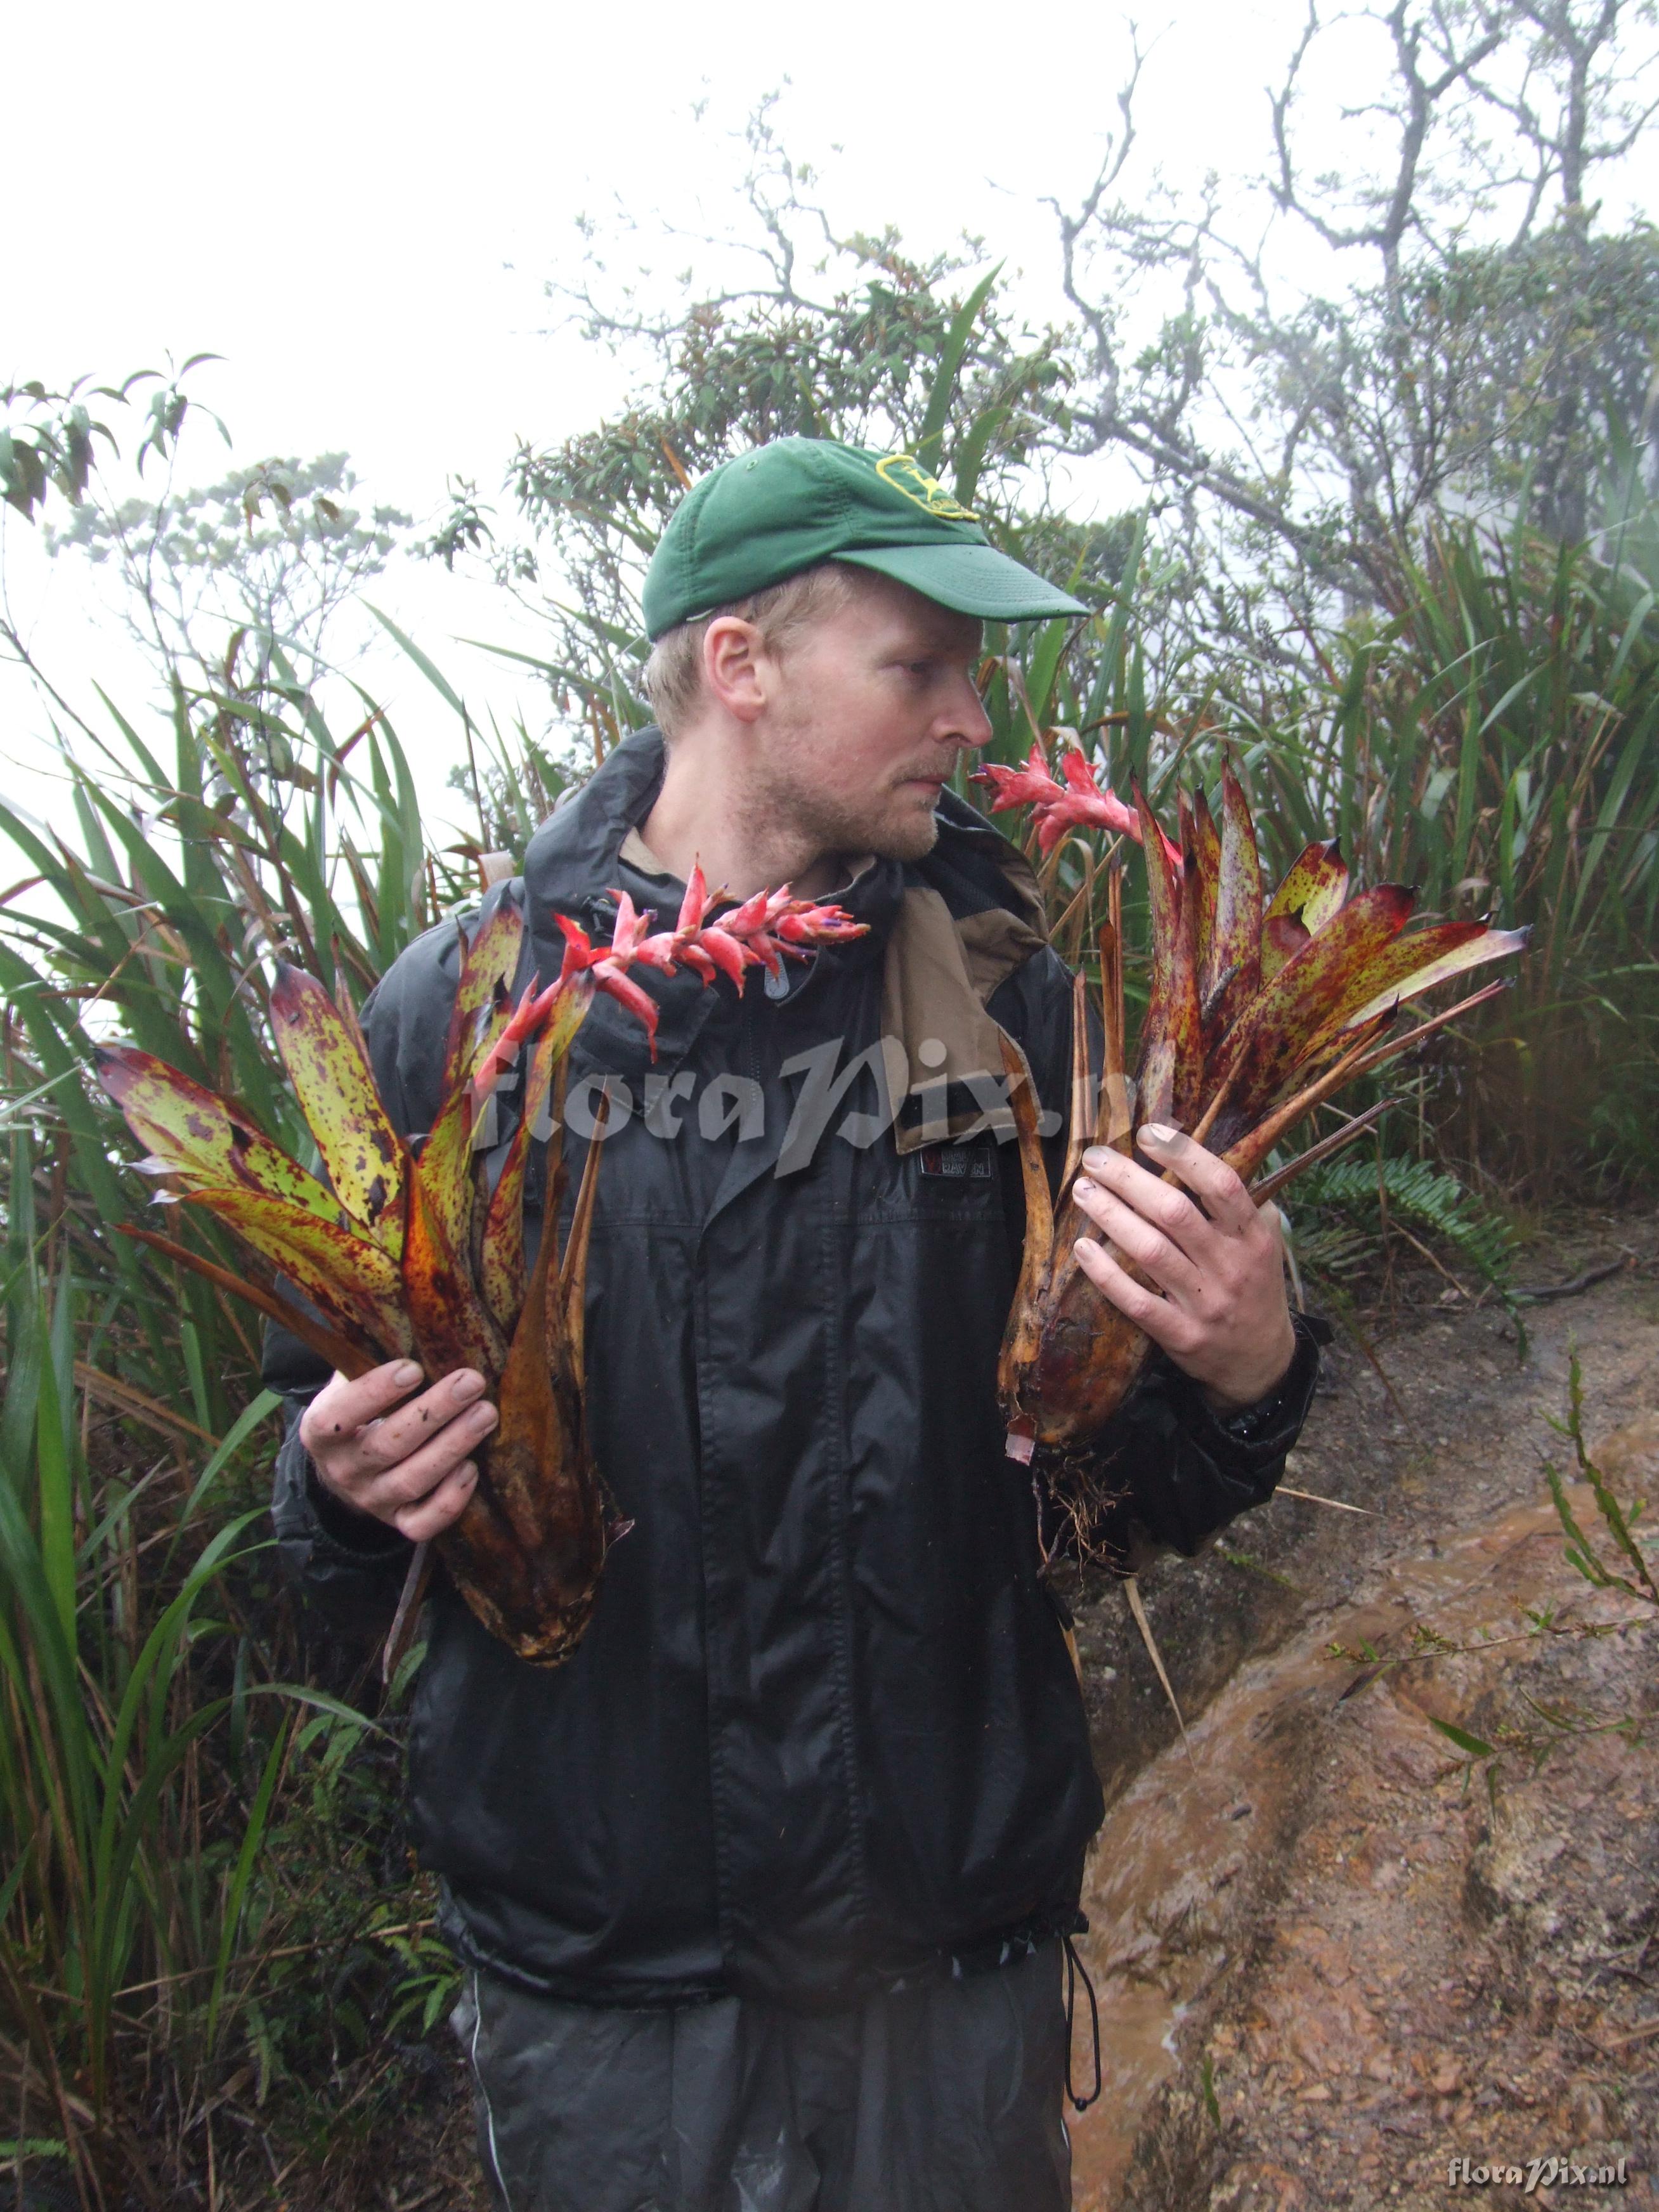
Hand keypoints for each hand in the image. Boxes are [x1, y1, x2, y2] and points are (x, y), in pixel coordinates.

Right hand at [299, 1360, 495, 1540]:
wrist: (348, 1465)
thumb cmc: (360, 1408)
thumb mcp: (350, 1381)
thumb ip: (368, 1357)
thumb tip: (410, 1316)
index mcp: (323, 1431)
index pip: (340, 1417)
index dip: (373, 1393)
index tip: (412, 1368)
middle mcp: (343, 1470)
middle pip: (387, 1446)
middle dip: (434, 1412)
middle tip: (472, 1381)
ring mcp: (371, 1500)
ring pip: (411, 1481)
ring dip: (452, 1446)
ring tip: (486, 1413)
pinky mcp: (398, 1521)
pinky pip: (422, 1525)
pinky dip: (449, 1501)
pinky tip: (473, 1468)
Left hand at [1071, 1123, 1296, 1414]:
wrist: (1261, 1363)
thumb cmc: (1253, 1290)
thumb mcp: (1261, 1247)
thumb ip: (1237, 1207)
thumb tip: (1196, 1156)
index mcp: (1252, 1238)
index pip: (1221, 1185)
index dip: (1183, 1155)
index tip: (1148, 1133)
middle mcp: (1230, 1267)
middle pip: (1174, 1212)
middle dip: (1128, 1179)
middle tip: (1094, 1158)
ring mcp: (1205, 1303)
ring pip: (1150, 1251)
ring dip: (1110, 1216)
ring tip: (1083, 1191)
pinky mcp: (1181, 1335)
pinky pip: (1136, 1300)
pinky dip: (1106, 1273)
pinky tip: (1083, 1248)